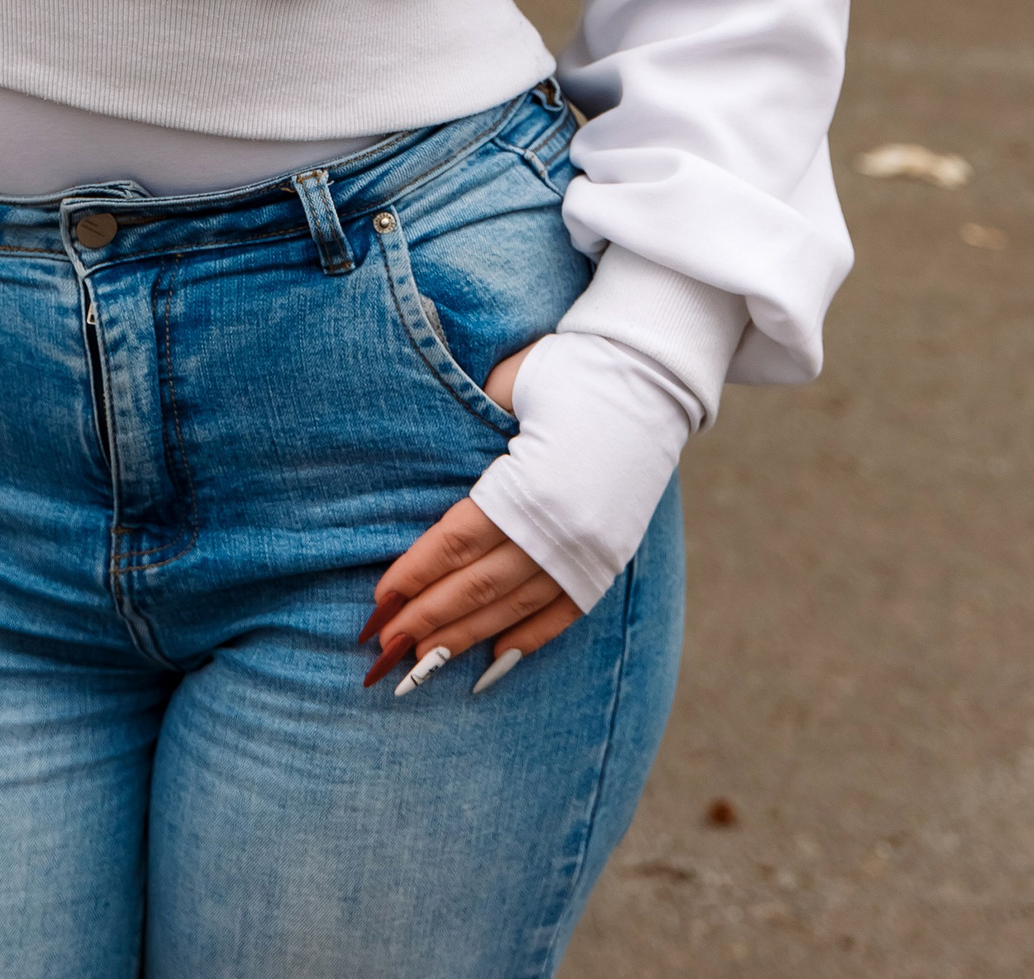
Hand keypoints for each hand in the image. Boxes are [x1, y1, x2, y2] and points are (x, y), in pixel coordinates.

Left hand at [357, 343, 582, 694]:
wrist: (654, 379)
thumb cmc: (574, 369)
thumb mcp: (512, 381)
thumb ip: (470, 414)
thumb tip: (426, 439)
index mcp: (526, 483)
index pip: (455, 542)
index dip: (415, 574)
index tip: (379, 602)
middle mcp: (556, 527)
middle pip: (477, 585)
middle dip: (428, 619)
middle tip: (387, 650)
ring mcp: (587, 550)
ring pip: (514, 606)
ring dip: (467, 637)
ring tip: (426, 663)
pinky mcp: (609, 559)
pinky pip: (564, 610)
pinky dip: (530, 637)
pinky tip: (497, 659)